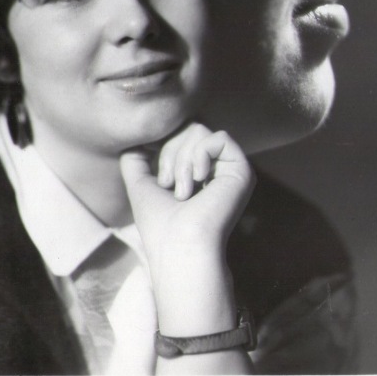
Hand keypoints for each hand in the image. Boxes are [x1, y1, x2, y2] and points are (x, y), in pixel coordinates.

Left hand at [120, 122, 254, 288]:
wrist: (179, 247)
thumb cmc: (159, 225)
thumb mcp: (140, 185)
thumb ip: (135, 161)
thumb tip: (134, 140)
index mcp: (199, 171)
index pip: (181, 134)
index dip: (165, 147)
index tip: (161, 179)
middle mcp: (217, 168)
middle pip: (189, 128)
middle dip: (171, 153)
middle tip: (170, 186)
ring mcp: (230, 169)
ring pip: (200, 130)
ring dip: (183, 160)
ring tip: (183, 191)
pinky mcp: (241, 170)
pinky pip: (219, 137)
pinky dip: (200, 154)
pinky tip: (199, 179)